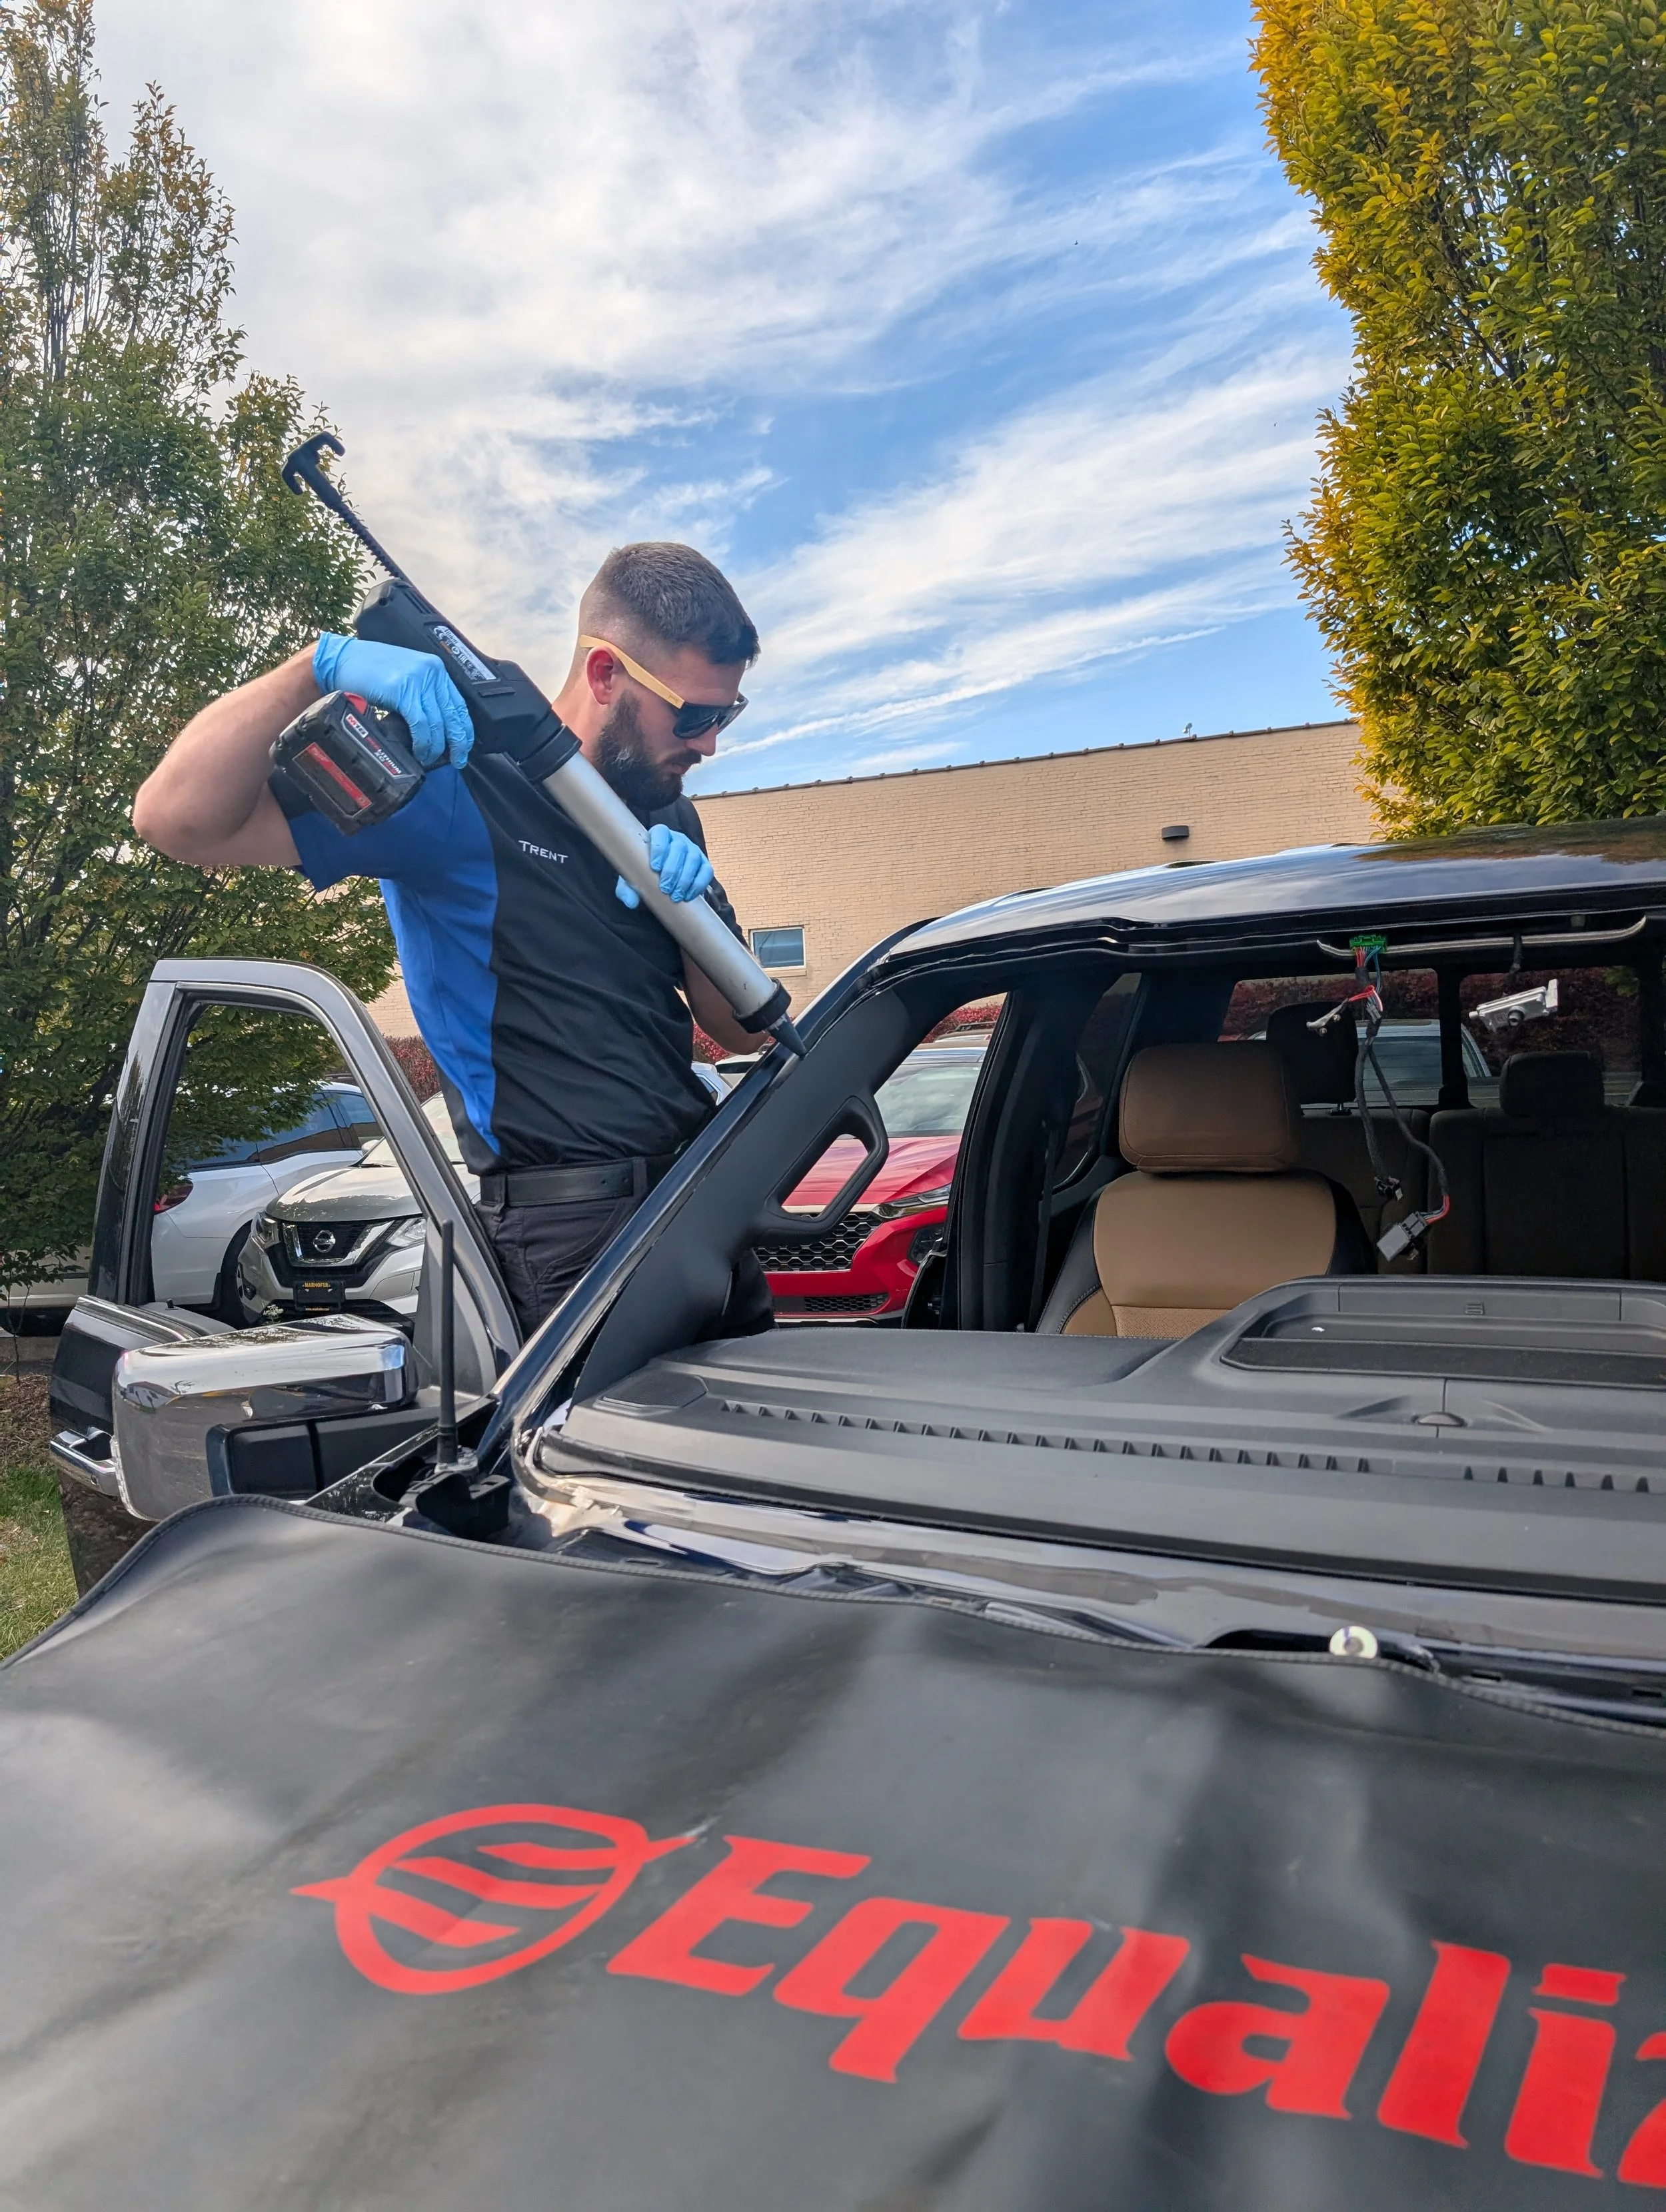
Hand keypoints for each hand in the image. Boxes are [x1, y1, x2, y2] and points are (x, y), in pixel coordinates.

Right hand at [313, 634, 473, 769]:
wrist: (341, 661)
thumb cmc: (369, 671)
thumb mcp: (404, 678)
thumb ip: (422, 695)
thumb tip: (436, 728)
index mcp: (434, 668)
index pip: (458, 703)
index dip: (464, 729)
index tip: (464, 747)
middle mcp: (431, 672)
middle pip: (452, 715)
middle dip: (457, 742)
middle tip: (457, 760)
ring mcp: (418, 680)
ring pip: (437, 723)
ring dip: (435, 747)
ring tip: (429, 758)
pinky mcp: (403, 691)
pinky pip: (420, 724)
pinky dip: (422, 742)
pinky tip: (419, 751)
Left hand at [614, 824, 713, 908]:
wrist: (664, 884)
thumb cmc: (645, 876)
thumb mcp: (633, 881)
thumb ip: (627, 890)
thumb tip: (631, 901)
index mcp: (659, 837)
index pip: (660, 832)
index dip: (659, 847)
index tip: (655, 867)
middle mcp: (678, 840)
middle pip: (679, 847)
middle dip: (672, 869)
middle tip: (665, 888)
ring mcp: (693, 850)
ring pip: (693, 858)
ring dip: (685, 878)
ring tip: (675, 895)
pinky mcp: (704, 864)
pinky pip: (706, 871)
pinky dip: (698, 884)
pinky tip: (688, 895)